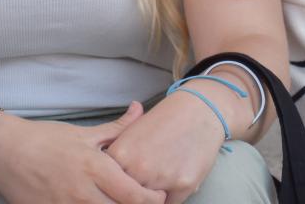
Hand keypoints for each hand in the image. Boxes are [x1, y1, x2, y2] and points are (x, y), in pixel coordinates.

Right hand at [0, 102, 166, 203]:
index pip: (134, 195)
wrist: (4, 150)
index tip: (158, 195)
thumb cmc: (44, 139)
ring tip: (116, 202)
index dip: (152, 199)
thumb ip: (116, 128)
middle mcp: (83, 192)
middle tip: (140, 201)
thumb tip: (139, 109)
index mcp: (94, 167)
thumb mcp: (82, 133)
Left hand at [105, 85, 226, 203]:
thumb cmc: (163, 121)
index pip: (110, 184)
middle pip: (128, 196)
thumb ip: (117, 158)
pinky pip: (170, 203)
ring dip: (152, 197)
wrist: (197, 110)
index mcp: (121, 153)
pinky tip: (173, 181)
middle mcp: (139, 168)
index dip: (116, 186)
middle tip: (141, 183)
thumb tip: (106, 181)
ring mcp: (161, 178)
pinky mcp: (184, 185)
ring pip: (150, 202)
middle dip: (133, 193)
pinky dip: (170, 197)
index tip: (122, 183)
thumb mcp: (131, 133)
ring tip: (156, 181)